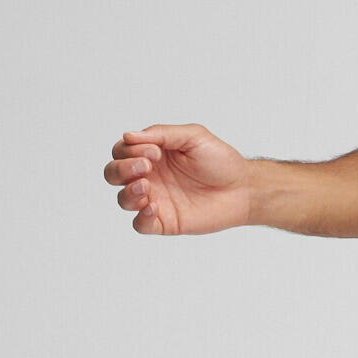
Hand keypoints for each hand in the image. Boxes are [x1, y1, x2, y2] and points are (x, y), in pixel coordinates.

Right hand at [103, 124, 252, 234]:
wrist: (244, 188)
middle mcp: (150, 176)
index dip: (129, 150)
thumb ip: (162, 133)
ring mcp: (156, 199)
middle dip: (121, 169)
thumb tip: (129, 135)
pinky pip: (140, 224)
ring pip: (123, 199)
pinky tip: (153, 207)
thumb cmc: (221, 161)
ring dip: (128, 192)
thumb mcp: (193, 136)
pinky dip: (140, 217)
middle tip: (145, 167)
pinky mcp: (165, 221)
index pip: (122, 151)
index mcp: (152, 154)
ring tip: (147, 186)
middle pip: (113, 174)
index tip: (155, 151)